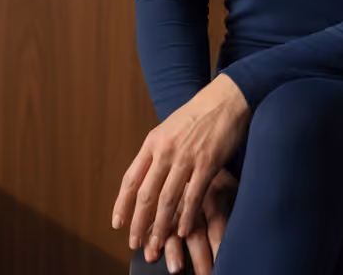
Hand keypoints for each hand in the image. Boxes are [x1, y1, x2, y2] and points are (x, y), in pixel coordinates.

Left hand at [111, 74, 250, 263]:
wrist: (225, 99)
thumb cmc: (197, 114)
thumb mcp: (168, 128)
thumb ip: (156, 152)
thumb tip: (145, 179)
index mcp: (153, 141)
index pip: (131, 179)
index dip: (122, 204)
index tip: (118, 223)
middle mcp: (165, 150)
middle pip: (146, 195)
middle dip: (139, 224)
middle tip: (135, 243)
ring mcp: (186, 157)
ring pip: (167, 200)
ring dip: (161, 227)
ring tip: (156, 245)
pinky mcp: (207, 163)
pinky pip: (193, 196)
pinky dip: (186, 216)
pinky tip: (182, 230)